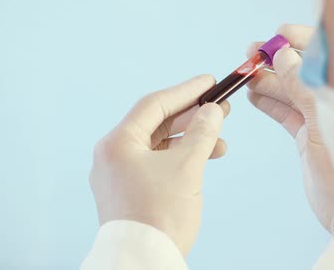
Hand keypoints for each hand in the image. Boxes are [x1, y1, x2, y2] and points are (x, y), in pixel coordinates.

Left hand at [90, 75, 228, 255]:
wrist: (143, 261)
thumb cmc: (159, 215)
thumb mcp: (186, 167)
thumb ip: (201, 133)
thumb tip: (212, 111)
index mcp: (118, 143)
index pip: (154, 105)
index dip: (186, 91)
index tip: (209, 82)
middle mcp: (114, 155)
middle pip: (157, 124)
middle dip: (192, 117)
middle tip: (220, 108)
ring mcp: (120, 174)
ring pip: (160, 145)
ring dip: (191, 140)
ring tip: (220, 142)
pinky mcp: (129, 191)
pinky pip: (157, 164)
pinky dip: (181, 159)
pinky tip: (203, 160)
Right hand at [247, 25, 333, 234]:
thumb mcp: (323, 120)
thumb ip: (303, 86)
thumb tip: (283, 55)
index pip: (327, 53)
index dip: (304, 39)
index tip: (279, 32)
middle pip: (304, 70)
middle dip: (278, 59)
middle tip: (251, 52)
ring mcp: (322, 120)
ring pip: (291, 92)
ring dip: (268, 80)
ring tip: (245, 73)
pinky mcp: (309, 138)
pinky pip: (287, 114)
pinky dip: (269, 103)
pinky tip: (253, 94)